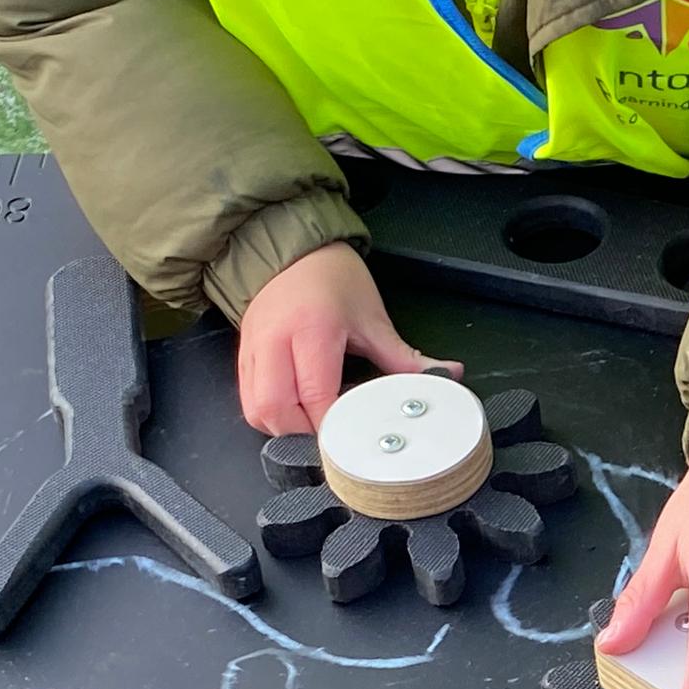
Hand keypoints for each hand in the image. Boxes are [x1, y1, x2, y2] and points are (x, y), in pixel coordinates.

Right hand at [235, 244, 442, 434]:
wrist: (295, 249)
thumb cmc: (334, 280)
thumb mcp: (374, 319)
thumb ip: (404, 358)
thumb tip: (446, 374)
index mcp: (312, 329)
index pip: (315, 396)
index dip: (332, 426)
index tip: (353, 439)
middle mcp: (275, 340)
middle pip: (274, 409)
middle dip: (302, 434)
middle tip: (331, 437)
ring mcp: (253, 347)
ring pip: (256, 410)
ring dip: (283, 428)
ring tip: (313, 426)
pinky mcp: (243, 353)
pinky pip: (248, 398)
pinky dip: (269, 414)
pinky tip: (295, 412)